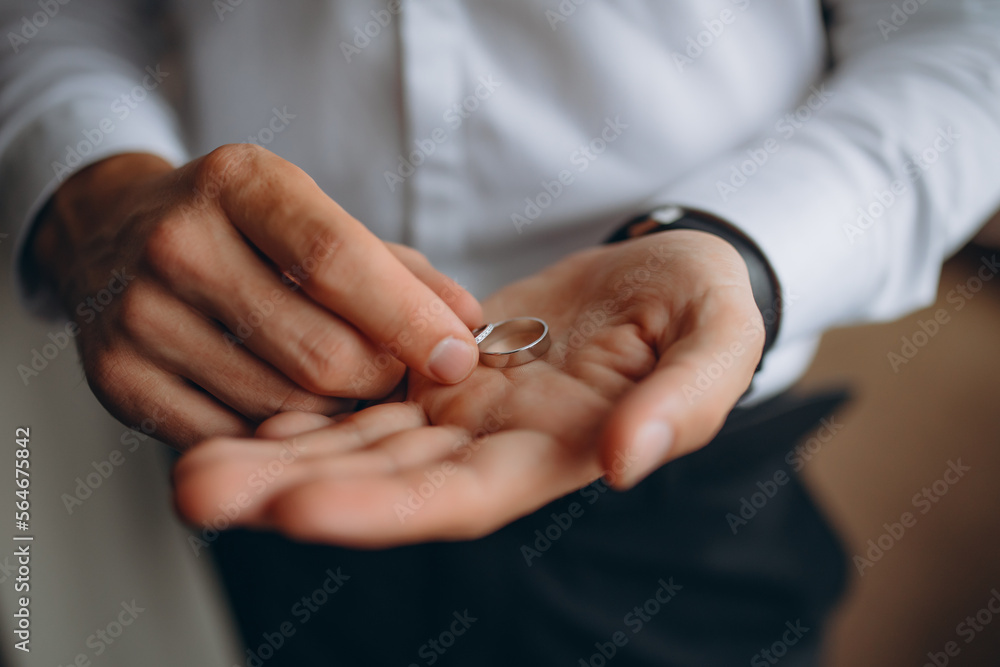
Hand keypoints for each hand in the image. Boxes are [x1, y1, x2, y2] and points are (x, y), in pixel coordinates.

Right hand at [31, 146, 481, 447]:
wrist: (113, 234)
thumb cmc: (242, 229)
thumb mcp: (313, 217)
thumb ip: (396, 270)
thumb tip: (468, 324)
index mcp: (239, 184)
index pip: (337, 260)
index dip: (409, 319)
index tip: (459, 357)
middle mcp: (178, 243)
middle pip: (320, 352)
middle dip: (381, 378)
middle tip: (395, 372)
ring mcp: (139, 315)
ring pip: (283, 405)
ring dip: (335, 410)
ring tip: (338, 381)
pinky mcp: (118, 380)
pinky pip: (233, 437)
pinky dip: (277, 434)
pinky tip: (282, 401)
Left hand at [173, 230, 763, 546]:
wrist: (666, 273)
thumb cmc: (702, 305)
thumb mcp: (718, 340)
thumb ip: (686, 401)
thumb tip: (626, 462)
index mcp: (557, 452)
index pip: (461, 496)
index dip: (384, 509)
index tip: (298, 508)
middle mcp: (496, 446)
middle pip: (385, 481)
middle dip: (294, 491)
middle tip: (197, 491)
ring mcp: (462, 410)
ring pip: (360, 441)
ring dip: (280, 454)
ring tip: (193, 462)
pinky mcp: (440, 370)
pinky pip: (365, 393)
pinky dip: (307, 404)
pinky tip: (243, 409)